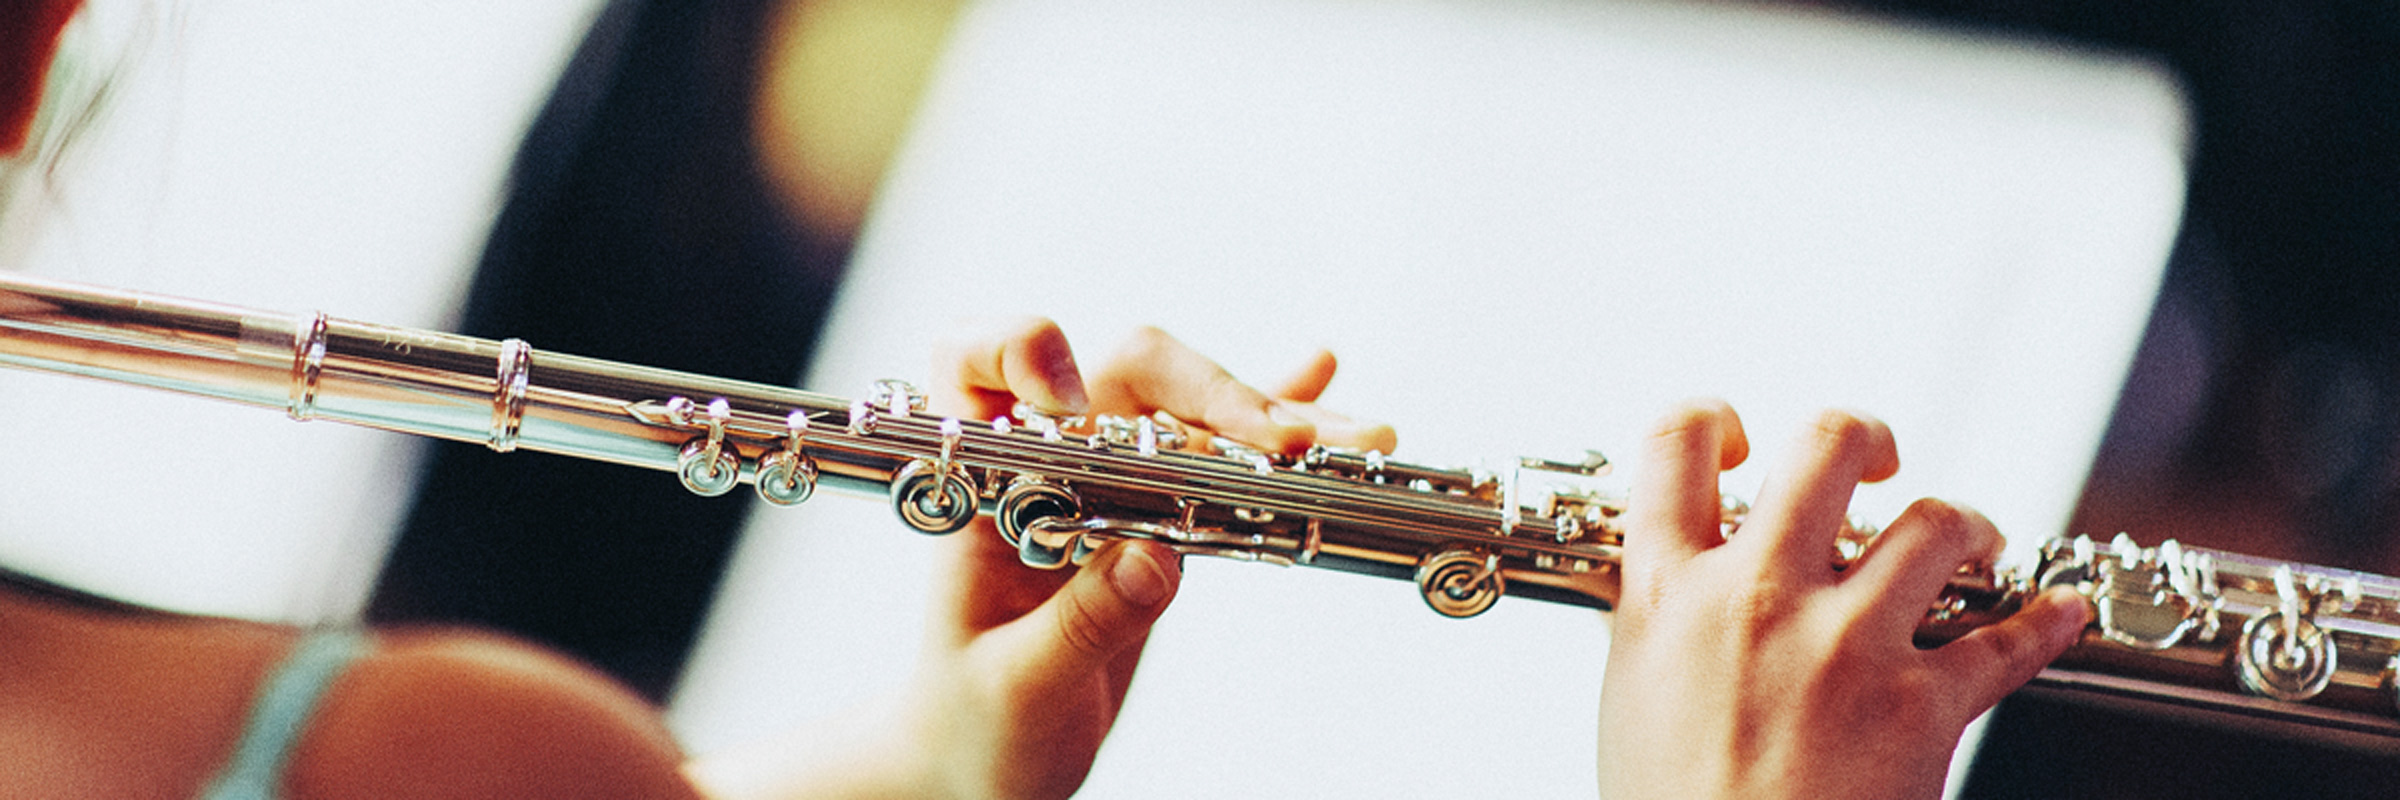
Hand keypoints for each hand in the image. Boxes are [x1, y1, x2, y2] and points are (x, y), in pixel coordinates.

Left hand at [688, 320, 1391, 799]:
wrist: (981, 760)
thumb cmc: (971, 724)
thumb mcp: (1016, 687)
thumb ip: (1081, 624)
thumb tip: (1157, 558)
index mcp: (980, 489)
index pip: (973, 363)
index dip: (1020, 352)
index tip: (1070, 400)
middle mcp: (1047, 467)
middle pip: (1126, 376)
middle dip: (1212, 393)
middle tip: (1288, 442)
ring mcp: (1108, 483)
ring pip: (1193, 416)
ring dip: (1275, 418)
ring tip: (1360, 438)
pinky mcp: (1158, 515)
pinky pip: (1219, 455)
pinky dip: (1272, 419)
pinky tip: (1324, 383)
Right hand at [1595, 400, 2087, 799]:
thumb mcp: (1630, 703)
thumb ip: (1656, 629)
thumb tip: (1674, 586)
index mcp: (1665, 596)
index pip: (1673, 443)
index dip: (1715, 419)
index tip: (1745, 443)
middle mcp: (1757, 599)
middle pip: (1827, 445)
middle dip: (1868, 438)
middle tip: (1881, 465)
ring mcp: (1845, 646)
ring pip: (1937, 522)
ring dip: (1966, 524)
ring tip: (1970, 543)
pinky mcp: (1921, 705)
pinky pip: (2010, 642)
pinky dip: (2048, 622)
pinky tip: (2059, 611)